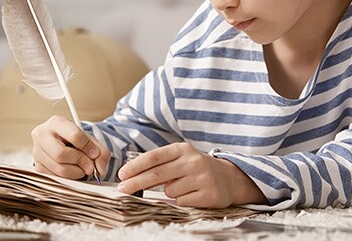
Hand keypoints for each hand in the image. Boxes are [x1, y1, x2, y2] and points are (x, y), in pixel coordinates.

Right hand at [30, 115, 110, 179]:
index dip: (88, 147)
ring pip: (58, 169)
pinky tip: (73, 171)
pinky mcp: (37, 167)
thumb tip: (100, 170)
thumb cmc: (76, 140)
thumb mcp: (90, 140)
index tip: (95, 154)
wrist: (62, 143)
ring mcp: (36, 152)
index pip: (74, 135)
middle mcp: (42, 136)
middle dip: (80, 162)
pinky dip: (69, 178)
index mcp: (56, 122)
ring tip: (82, 168)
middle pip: (61, 154)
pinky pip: (55, 177)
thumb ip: (100, 152)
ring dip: (76, 172)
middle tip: (90, 166)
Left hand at [116, 142, 265, 207]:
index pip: (154, 157)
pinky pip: (182, 202)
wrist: (229, 178)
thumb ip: (160, 164)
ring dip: (169, 193)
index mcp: (183, 149)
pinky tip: (191, 194)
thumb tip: (131, 175)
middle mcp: (193, 161)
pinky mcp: (208, 194)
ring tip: (182, 187)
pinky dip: (181, 200)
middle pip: (157, 174)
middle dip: (135, 183)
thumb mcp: (181, 159)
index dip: (136, 166)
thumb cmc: (196, 168)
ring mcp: (202, 178)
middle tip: (122, 189)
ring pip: (169, 191)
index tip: (121, 174)